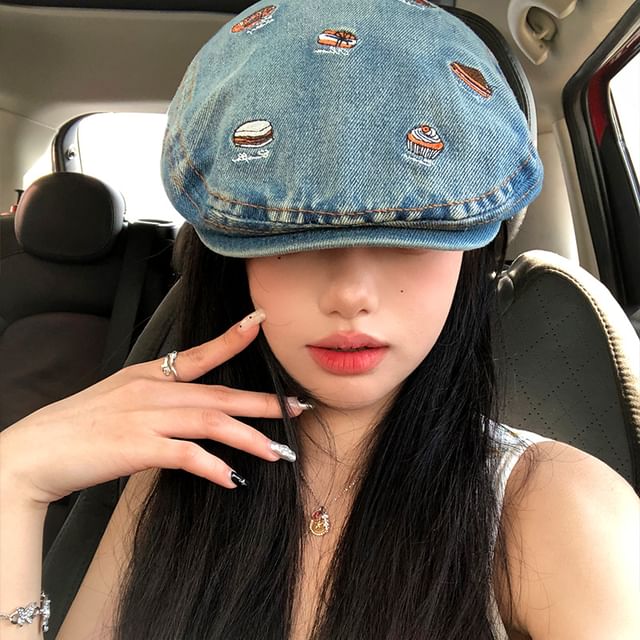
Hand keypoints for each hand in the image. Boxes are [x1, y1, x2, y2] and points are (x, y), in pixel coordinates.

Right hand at [0, 310, 305, 507]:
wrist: (32, 453)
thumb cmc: (76, 429)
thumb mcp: (119, 401)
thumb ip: (155, 401)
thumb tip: (189, 414)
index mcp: (148, 375)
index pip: (200, 352)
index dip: (232, 338)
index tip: (259, 324)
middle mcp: (151, 390)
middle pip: (219, 392)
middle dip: (263, 402)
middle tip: (298, 408)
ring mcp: (144, 417)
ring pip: (211, 420)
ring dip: (249, 437)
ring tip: (278, 451)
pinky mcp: (135, 447)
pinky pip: (185, 455)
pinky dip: (212, 466)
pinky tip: (231, 479)